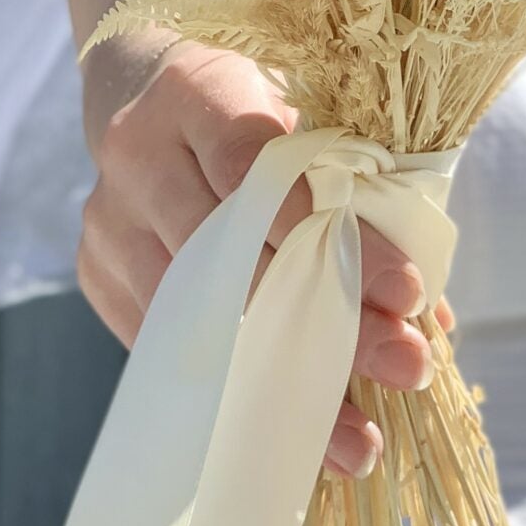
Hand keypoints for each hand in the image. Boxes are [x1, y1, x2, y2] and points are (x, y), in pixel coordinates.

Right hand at [76, 33, 445, 478]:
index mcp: (196, 93)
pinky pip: (168, 345)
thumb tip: (427, 313)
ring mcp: (110, 218)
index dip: (330, 232)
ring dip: (282, 378)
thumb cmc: (255, 103)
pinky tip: (292, 428)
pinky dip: (234, 388)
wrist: (144, 90)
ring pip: (197, 314)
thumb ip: (364, 191)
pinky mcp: (99, 272)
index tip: (404, 291)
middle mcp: (140, 154)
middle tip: (402, 366)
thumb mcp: (308, 112)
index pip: (258, 167)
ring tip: (355, 435)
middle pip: (232, 252)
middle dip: (323, 319)